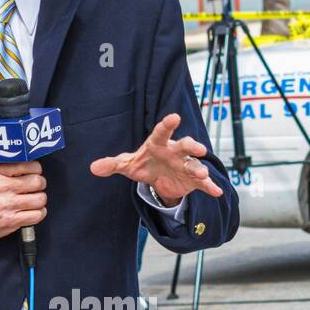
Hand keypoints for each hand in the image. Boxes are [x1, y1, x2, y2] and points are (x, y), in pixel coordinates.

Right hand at [0, 162, 46, 248]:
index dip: (36, 169)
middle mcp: (0, 187)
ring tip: (33, 200)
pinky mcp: (10, 221)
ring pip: (40, 199)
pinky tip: (31, 211)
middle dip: (39, 184)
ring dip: (39, 200)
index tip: (34, 173)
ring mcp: (6, 205)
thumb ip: (1, 166)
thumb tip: (22, 160)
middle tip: (35, 187)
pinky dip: (38, 213)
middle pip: (37, 181)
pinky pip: (36, 215)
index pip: (28, 165)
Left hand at [88, 112, 222, 203]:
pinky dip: (210, 187)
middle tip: (198, 148)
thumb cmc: (144, 164)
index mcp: (158, 144)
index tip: (174, 117)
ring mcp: (185, 165)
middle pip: (185, 146)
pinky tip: (216, 191)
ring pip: (194, 165)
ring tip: (203, 175)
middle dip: (191, 146)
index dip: (167, 125)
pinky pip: (203, 184)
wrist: (157, 179)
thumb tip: (93, 168)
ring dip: (200, 169)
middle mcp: (175, 152)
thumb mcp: (127, 164)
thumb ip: (112, 164)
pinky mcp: (192, 181)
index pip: (162, 133)